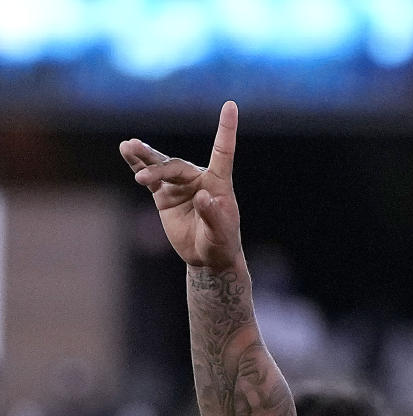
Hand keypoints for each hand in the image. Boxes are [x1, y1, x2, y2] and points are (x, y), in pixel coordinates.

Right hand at [119, 101, 240, 269]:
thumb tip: (202, 196)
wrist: (206, 256)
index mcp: (218, 183)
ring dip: (145, 157)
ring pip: (161, 166)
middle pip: (176, 166)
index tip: (230, 106)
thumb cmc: (220, 243)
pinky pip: (150, 176)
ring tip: (128, 147)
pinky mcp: (164, 194)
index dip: (226, 131)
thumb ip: (212, 214)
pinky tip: (126, 150)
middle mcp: (198, 178)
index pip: (223, 153)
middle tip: (143, 180)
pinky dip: (138, 164)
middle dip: (159, 170)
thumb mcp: (221, 233)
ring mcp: (179, 184)